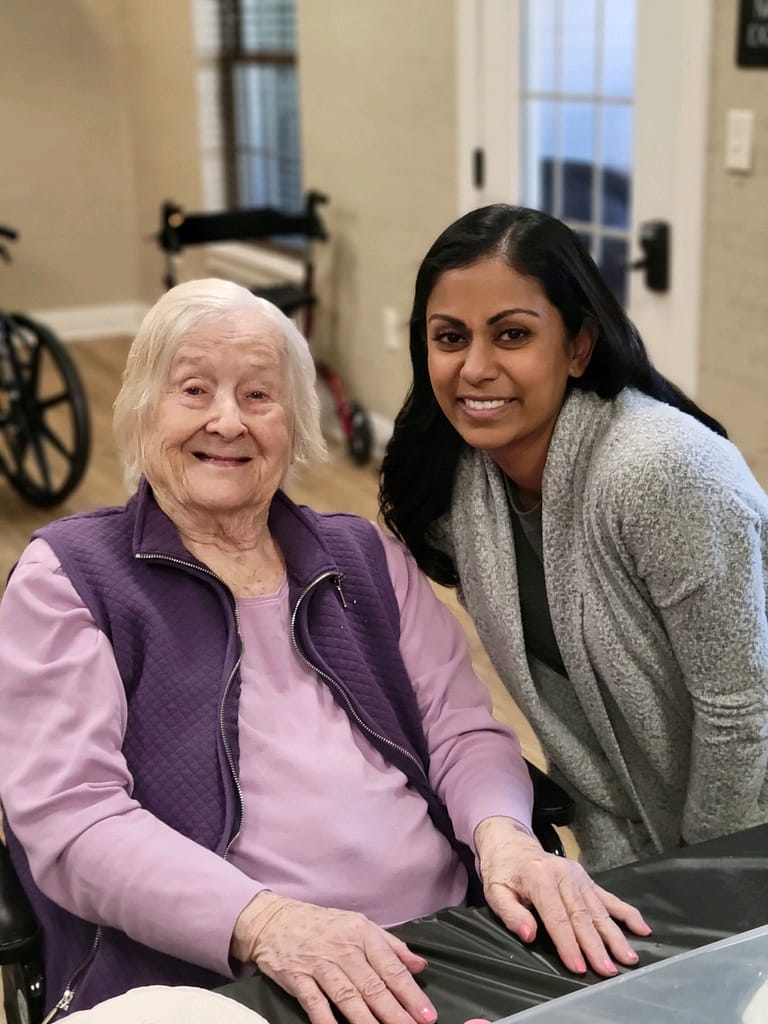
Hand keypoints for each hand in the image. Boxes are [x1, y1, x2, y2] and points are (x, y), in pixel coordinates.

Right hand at [232, 892, 436, 1023]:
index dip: (410, 992)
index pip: (390, 966)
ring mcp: (318, 963)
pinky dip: (327, 1021)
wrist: (273, 920)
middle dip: (395, 1012)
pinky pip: (315, 1003)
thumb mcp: (358, 925)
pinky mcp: (297, 977)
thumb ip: (390, 946)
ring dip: (368, 1021)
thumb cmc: (323, 925)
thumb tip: (419, 965)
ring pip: (347, 996)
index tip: (427, 1015)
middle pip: (372, 985)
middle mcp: (342, 947)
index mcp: (361, 932)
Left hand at [474, 816, 650, 976]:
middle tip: (608, 970)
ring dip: (614, 936)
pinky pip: (609, 897)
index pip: (556, 917)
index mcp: (539, 878)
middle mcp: (563, 875)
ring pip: (599, 910)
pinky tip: (642, 928)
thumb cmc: (503, 872)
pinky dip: (627, 913)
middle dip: (595, 945)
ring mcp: (578, 876)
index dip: (568, 944)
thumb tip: (529, 934)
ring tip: (628, 958)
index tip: (578, 967)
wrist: (513, 844)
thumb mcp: (495, 891)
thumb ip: (511, 913)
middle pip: (582, 915)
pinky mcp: (587, 879)